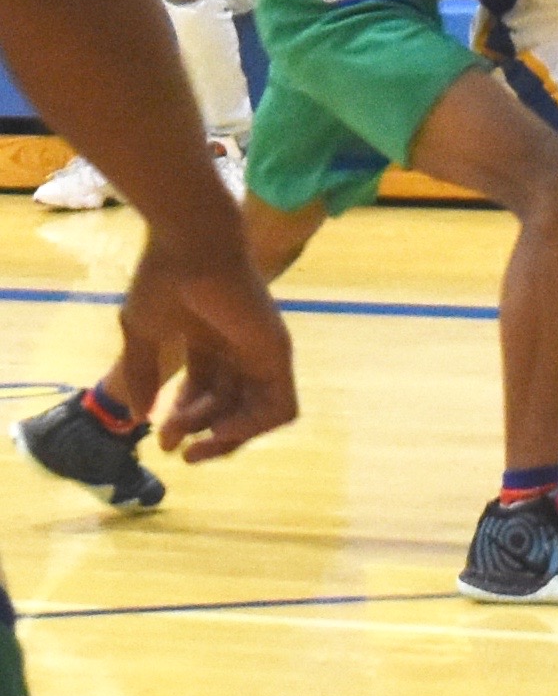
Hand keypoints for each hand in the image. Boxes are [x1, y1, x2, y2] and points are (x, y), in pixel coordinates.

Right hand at [121, 233, 297, 463]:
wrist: (190, 248)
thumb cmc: (163, 280)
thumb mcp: (142, 334)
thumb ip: (142, 374)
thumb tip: (138, 417)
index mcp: (208, 346)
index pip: (204, 398)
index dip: (184, 423)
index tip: (160, 439)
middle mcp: (238, 353)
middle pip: (231, 411)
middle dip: (202, 436)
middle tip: (174, 447)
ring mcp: (260, 354)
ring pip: (255, 415)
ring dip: (224, 437)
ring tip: (195, 441)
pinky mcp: (277, 354)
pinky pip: (281, 408)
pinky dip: (253, 427)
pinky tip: (220, 430)